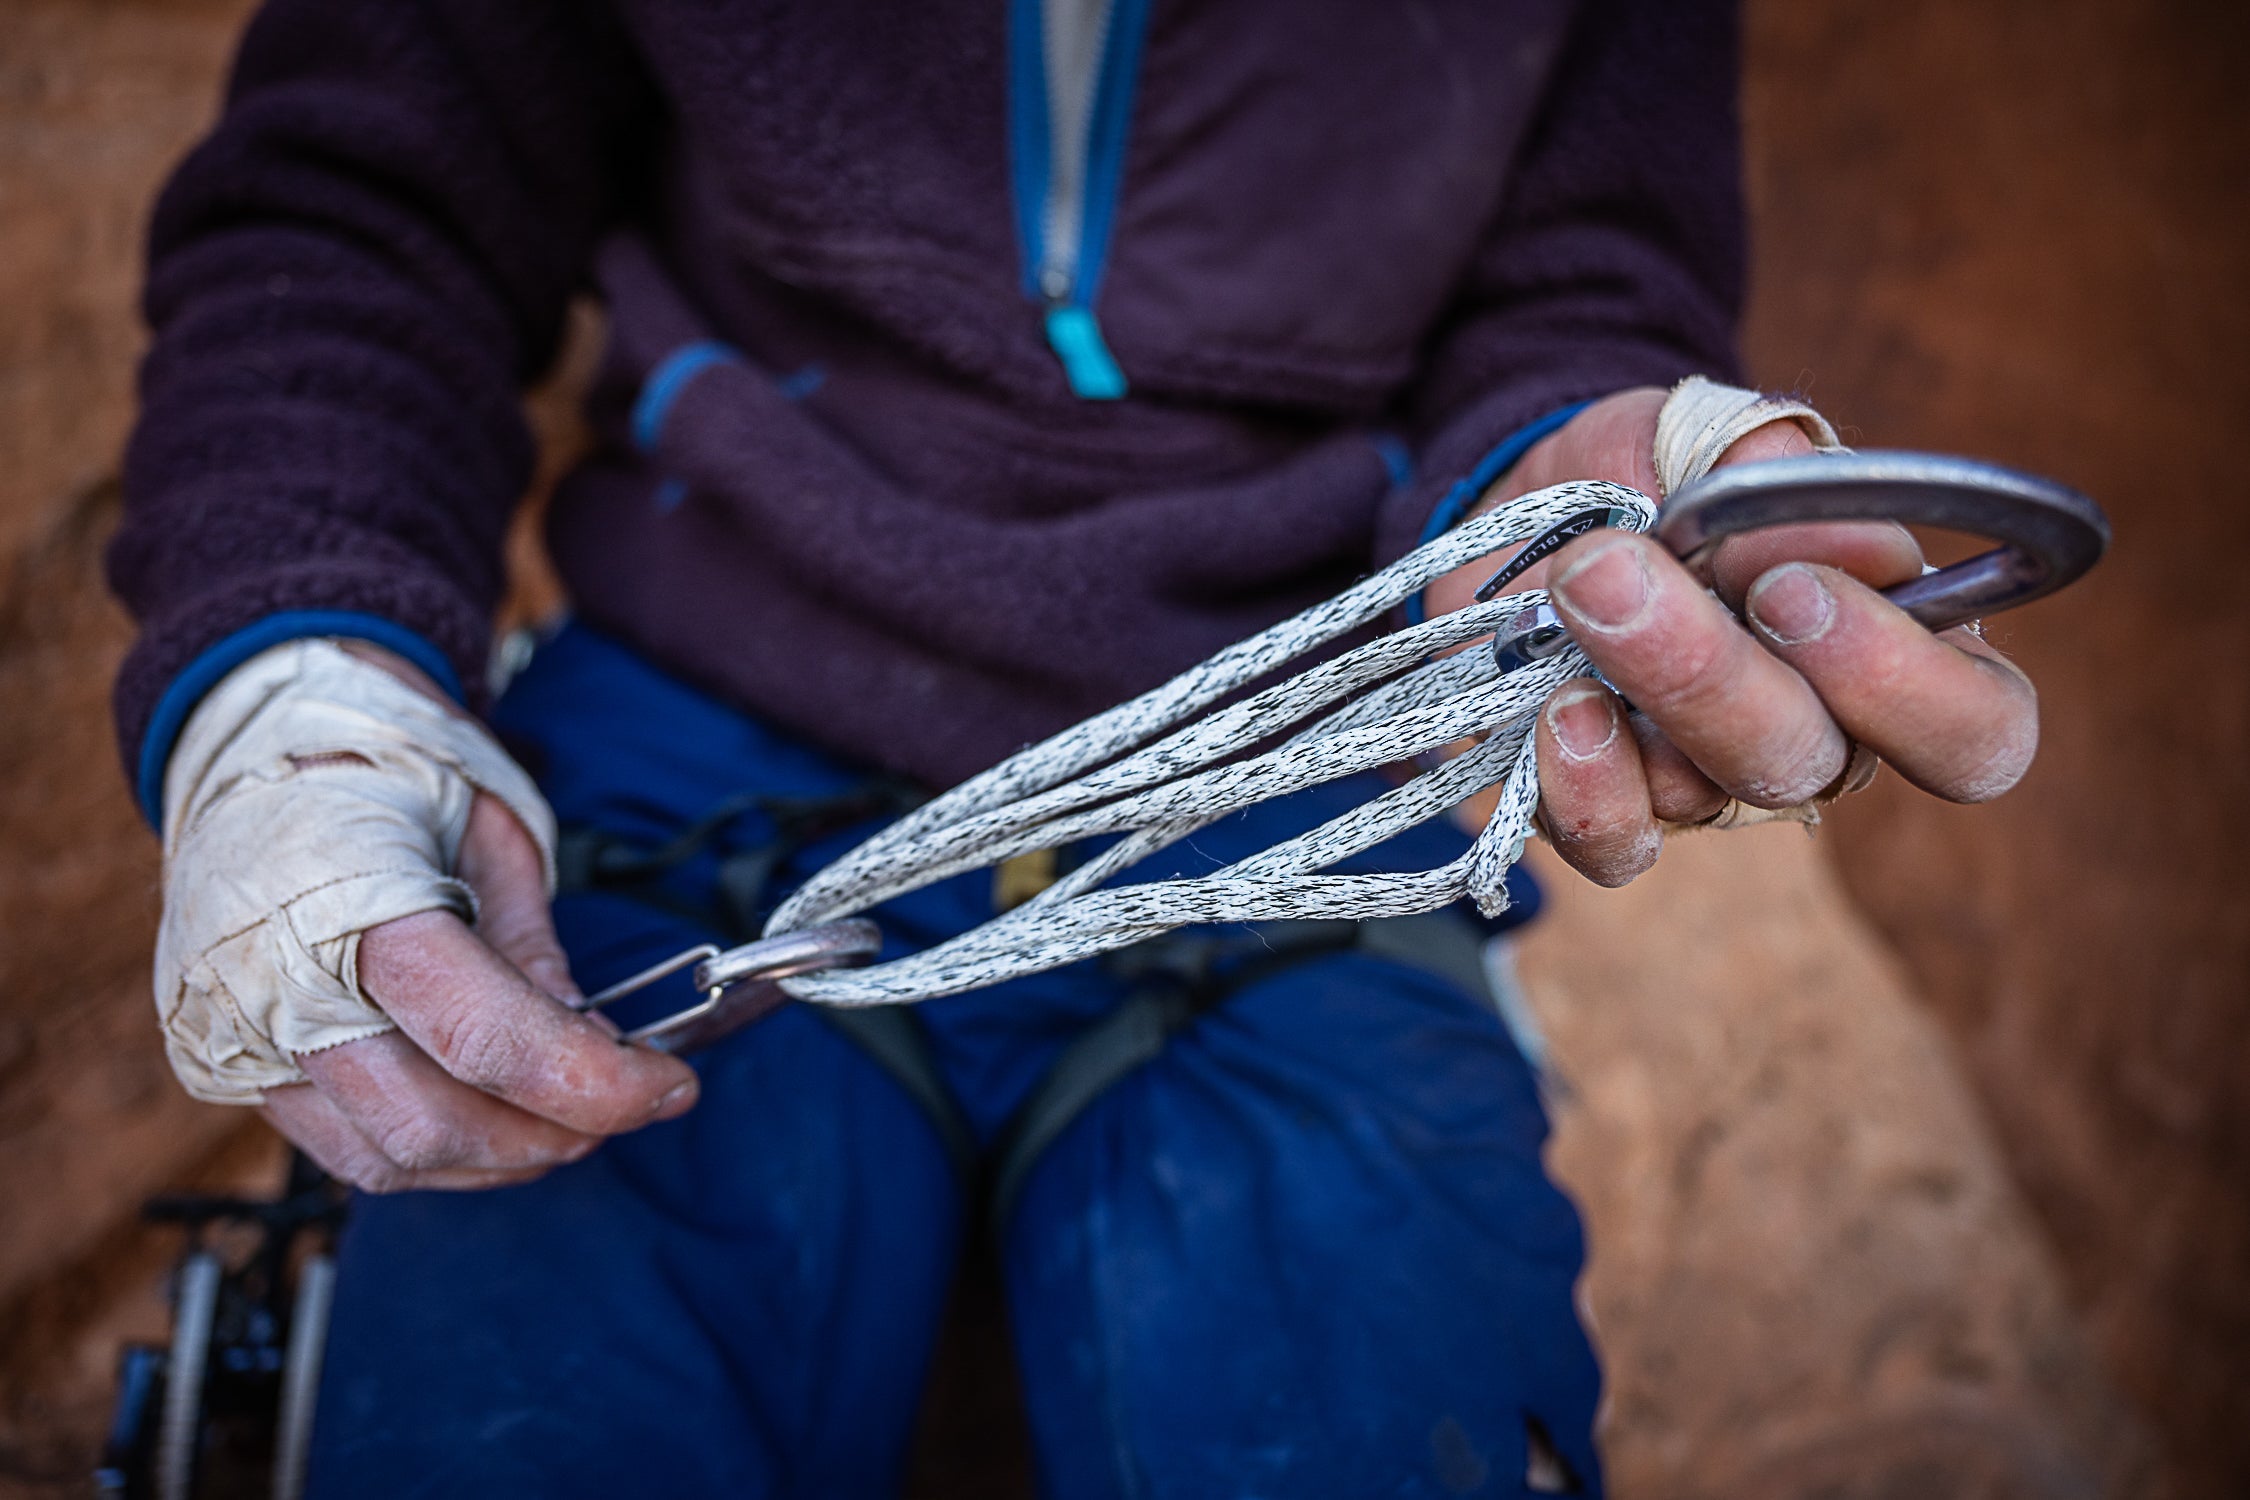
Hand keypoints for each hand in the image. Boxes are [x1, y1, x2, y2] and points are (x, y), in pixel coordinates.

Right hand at [249, 645, 698, 1192]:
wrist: (248, 735)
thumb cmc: (378, 760)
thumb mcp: (487, 826)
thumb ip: (531, 947)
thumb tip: (593, 1044)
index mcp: (345, 905)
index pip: (484, 1039)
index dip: (592, 1083)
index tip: (668, 1084)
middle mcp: (274, 989)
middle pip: (432, 1125)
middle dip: (552, 1133)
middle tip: (627, 1103)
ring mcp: (239, 1037)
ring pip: (389, 1157)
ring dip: (501, 1155)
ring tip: (568, 1109)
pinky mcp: (227, 1067)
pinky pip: (345, 1148)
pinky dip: (437, 1149)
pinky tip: (494, 1111)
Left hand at [1425, 387, 2038, 885]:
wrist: (1540, 509)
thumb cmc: (1663, 480)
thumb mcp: (1723, 443)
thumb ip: (1789, 476)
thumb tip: (1850, 540)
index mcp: (1894, 655)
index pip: (1978, 731)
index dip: (1908, 683)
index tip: (1794, 587)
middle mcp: (1818, 742)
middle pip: (1815, 762)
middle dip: (1720, 667)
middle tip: (1639, 572)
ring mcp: (1711, 789)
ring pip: (1706, 794)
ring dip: (1640, 687)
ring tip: (1579, 588)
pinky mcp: (1611, 810)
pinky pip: (1618, 846)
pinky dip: (1586, 787)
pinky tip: (1561, 709)